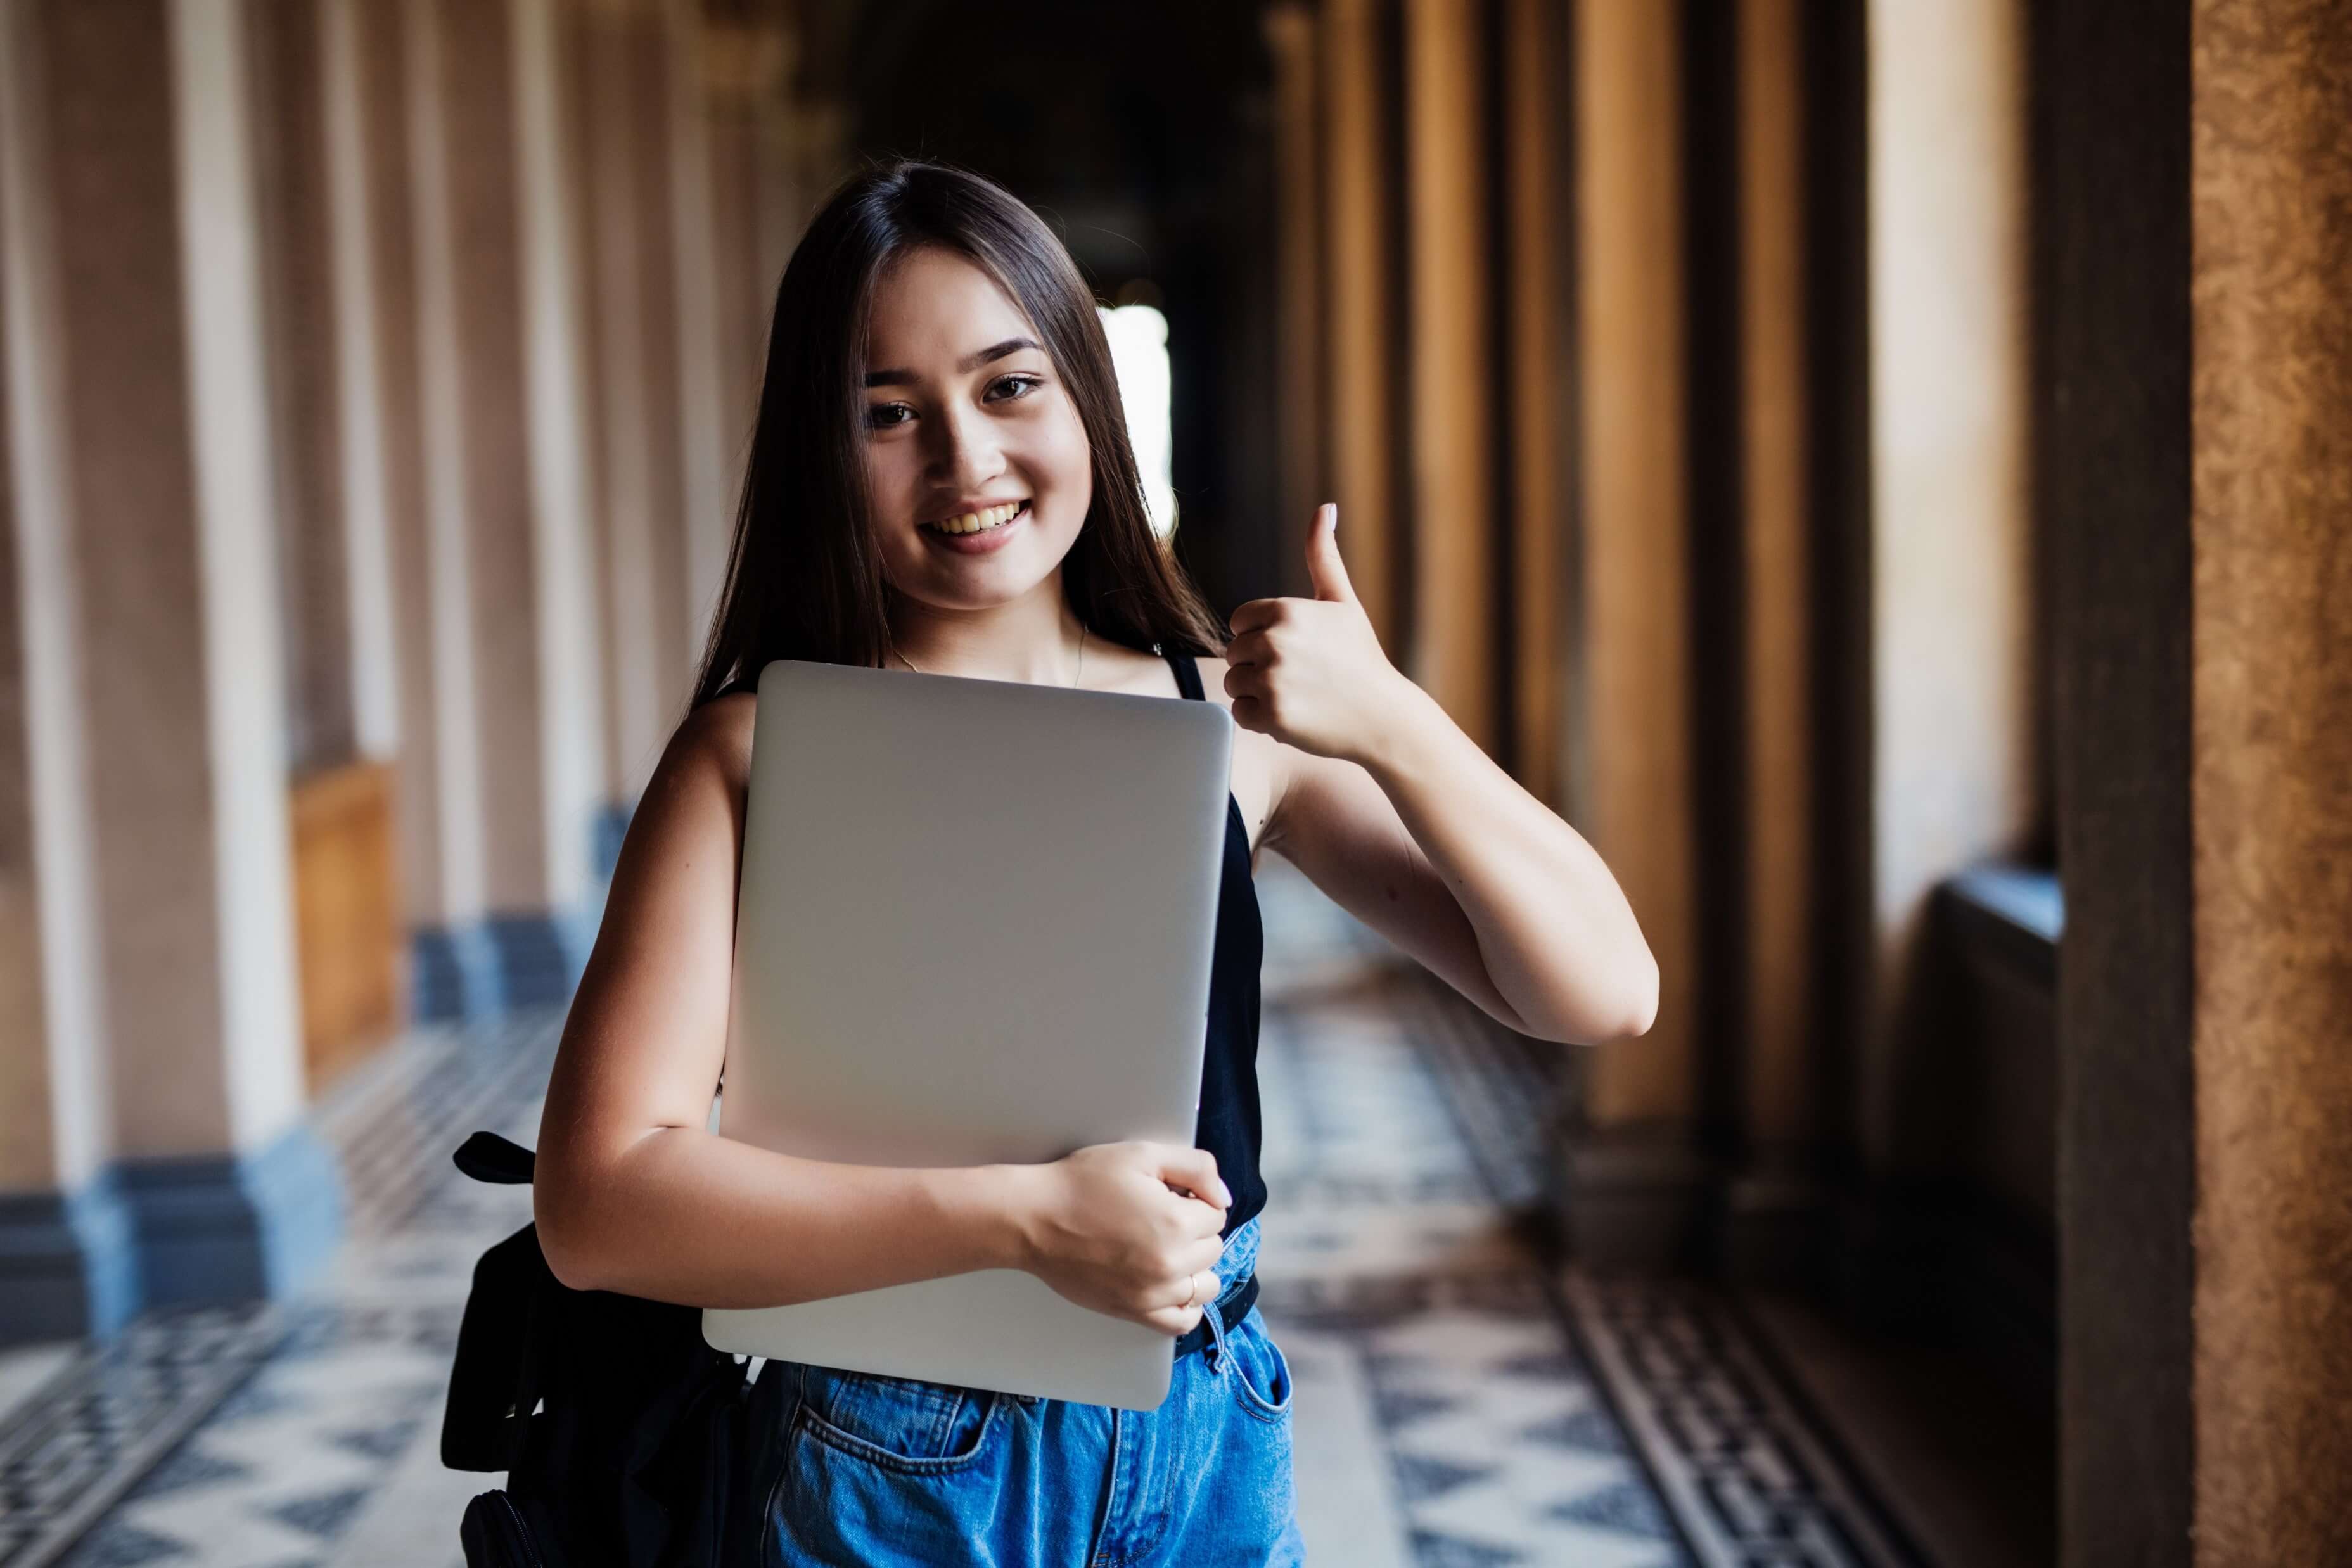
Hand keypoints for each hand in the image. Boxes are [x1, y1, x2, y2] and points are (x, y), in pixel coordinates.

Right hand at [1012, 1142, 1230, 1336]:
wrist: (1035, 1219)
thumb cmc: (1083, 1183)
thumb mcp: (1143, 1154)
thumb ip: (1196, 1168)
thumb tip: (1224, 1198)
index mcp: (1176, 1222)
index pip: (1217, 1214)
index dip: (1195, 1199)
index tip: (1169, 1194)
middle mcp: (1170, 1264)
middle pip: (1213, 1249)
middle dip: (1194, 1230)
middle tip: (1159, 1216)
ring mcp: (1153, 1294)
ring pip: (1205, 1286)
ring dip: (1194, 1267)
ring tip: (1165, 1249)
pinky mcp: (1135, 1312)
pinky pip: (1182, 1321)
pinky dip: (1185, 1304)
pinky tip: (1170, 1284)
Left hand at [1224, 503, 1411, 763]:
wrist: (1385, 717)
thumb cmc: (1362, 658)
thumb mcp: (1342, 601)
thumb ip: (1323, 555)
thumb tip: (1325, 507)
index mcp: (1287, 610)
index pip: (1241, 621)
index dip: (1262, 636)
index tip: (1293, 649)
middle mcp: (1275, 642)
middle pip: (1234, 653)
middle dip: (1258, 666)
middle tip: (1299, 676)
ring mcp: (1272, 681)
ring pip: (1234, 683)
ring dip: (1257, 692)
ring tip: (1297, 694)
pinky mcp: (1272, 716)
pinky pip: (1239, 714)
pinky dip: (1260, 719)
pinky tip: (1293, 715)